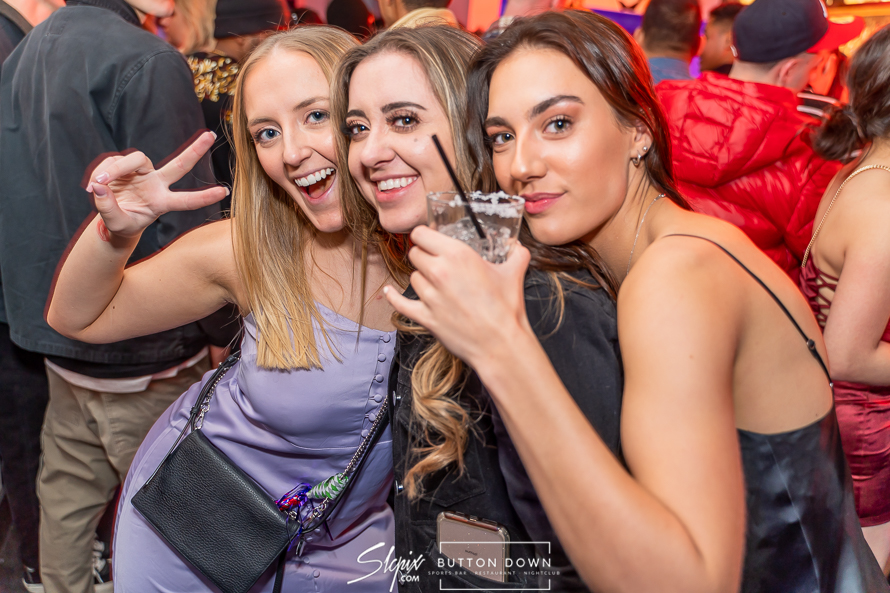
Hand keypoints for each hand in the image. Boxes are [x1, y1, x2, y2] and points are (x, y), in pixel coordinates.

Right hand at [86, 131, 227, 238]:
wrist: (111, 217)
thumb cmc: (121, 223)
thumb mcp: (116, 223)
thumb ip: (108, 208)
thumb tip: (99, 187)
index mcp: (162, 202)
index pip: (186, 200)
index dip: (204, 197)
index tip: (224, 192)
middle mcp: (157, 184)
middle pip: (179, 164)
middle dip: (195, 150)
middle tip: (211, 136)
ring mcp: (144, 173)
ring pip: (134, 159)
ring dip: (114, 170)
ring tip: (98, 185)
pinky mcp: (127, 165)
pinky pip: (113, 162)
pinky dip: (101, 173)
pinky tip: (96, 184)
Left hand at [385, 225, 531, 365]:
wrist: (501, 344)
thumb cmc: (507, 310)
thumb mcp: (513, 274)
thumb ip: (516, 256)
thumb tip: (519, 249)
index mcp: (458, 255)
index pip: (422, 234)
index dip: (424, 235)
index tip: (429, 238)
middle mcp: (440, 272)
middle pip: (415, 254)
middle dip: (423, 255)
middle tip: (433, 261)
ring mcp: (430, 296)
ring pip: (412, 278)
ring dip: (421, 278)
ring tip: (435, 283)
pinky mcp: (425, 317)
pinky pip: (400, 303)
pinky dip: (393, 297)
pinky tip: (389, 292)